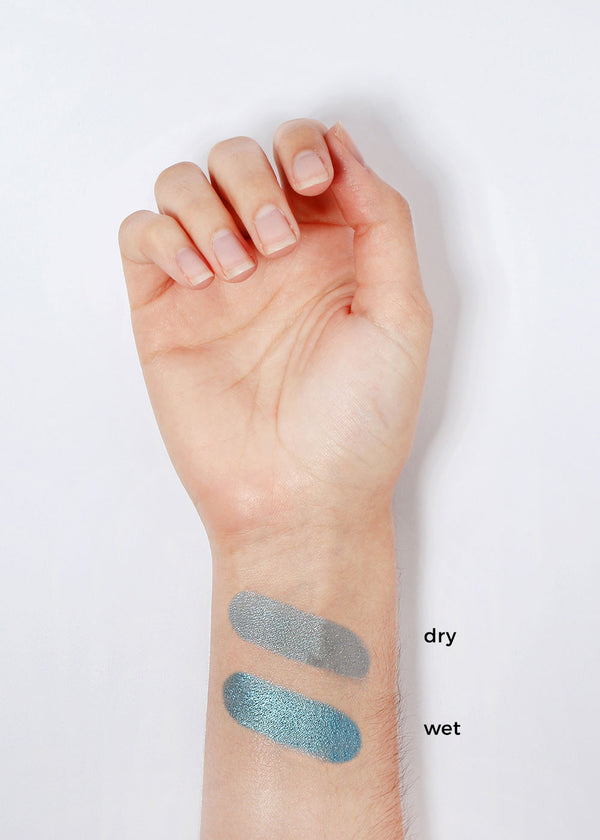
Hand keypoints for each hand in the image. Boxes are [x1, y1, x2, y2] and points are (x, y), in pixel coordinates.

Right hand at [118, 119, 431, 541]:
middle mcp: (269, 260)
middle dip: (253, 178)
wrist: (299, 498)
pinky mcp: (166, 312)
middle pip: (238, 159)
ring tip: (234, 268)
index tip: (316, 186)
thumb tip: (342, 146)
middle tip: (275, 240)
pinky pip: (140, 235)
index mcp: (330, 252)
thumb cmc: (359, 423)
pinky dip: (162, 236)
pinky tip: (199, 279)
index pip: (302, 158)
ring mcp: (214, 283)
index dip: (303, 148)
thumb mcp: (401, 315)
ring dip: (205, 204)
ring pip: (182, 185)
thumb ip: (383, 222)